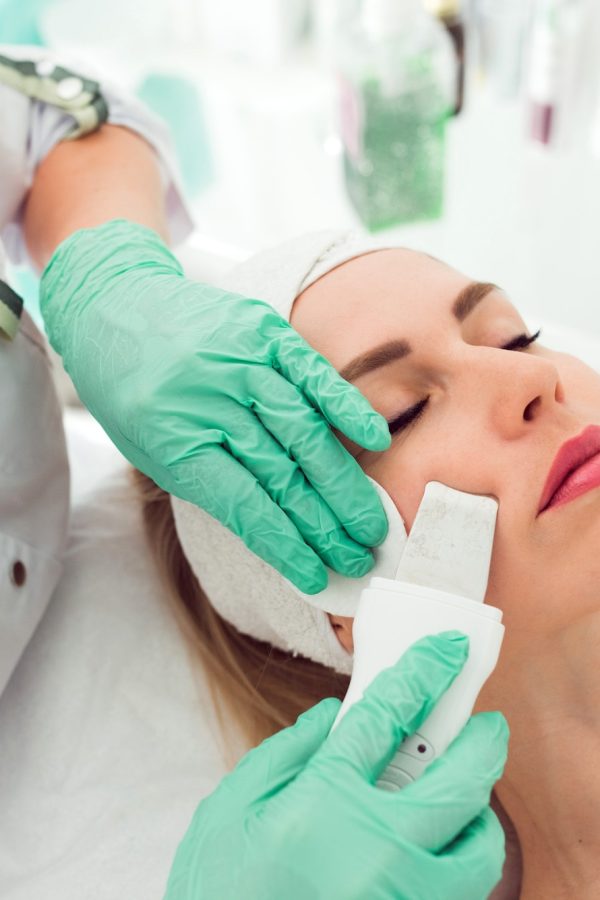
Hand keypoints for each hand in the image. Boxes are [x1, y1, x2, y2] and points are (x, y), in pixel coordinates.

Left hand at [40, 220, 390, 592]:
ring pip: (304, 432)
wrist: (115, 304)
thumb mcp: (152, 449)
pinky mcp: (262, 331)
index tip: (315, 576)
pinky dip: (345, 406)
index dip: (284, 545)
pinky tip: (375, 440)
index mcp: (172, 437)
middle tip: (357, 557)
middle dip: (324, 525)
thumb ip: (211, 482)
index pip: (243, 505)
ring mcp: (238, 361)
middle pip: (281, 474)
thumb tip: (280, 528)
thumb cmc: (134, 391)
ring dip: (342, 485)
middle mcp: (208, 399)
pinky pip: (312, 372)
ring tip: (369, 523)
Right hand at [164, 633, 508, 899]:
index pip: (385, 718)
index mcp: (322, 805)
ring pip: (476, 849)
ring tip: (465, 794)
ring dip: (480, 812)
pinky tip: (441, 844)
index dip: (422, 673)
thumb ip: (283, 756)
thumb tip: (330, 716)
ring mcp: (400, 897)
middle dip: (482, 741)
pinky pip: (460, 892)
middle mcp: (373, 851)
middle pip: (457, 781)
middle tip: (486, 722)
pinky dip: (461, 860)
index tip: (444, 650)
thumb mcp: (230, 811)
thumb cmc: (217, 891)